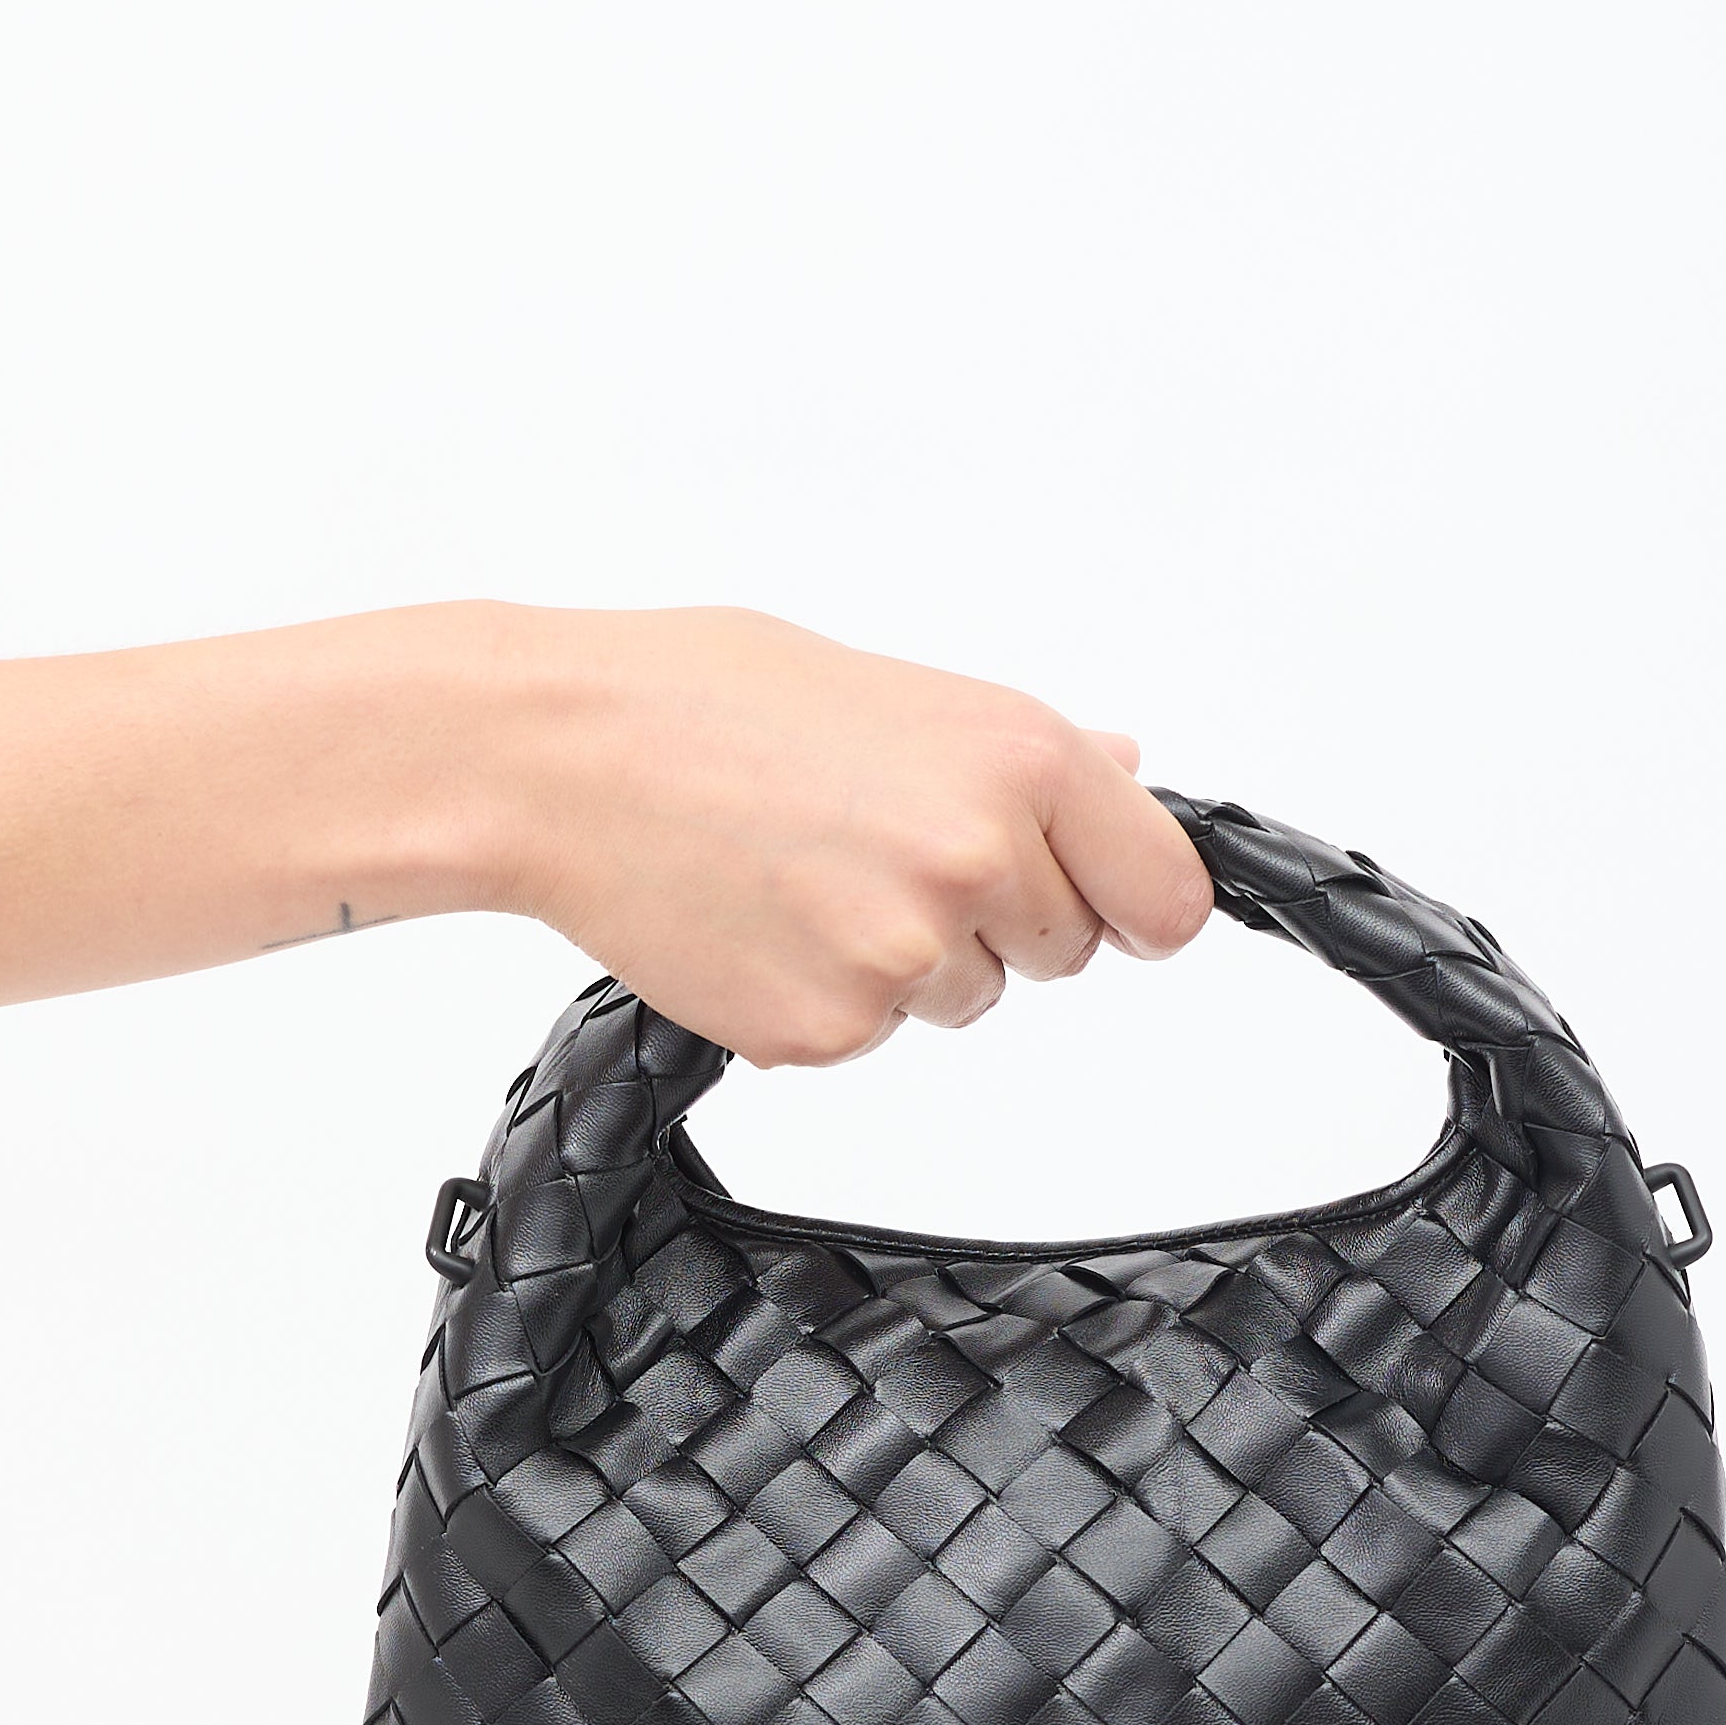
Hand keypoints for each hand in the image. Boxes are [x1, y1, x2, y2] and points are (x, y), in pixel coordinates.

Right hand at [481, 606, 1212, 1063]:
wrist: (560, 760)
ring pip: (964, 999)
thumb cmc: (706, 699)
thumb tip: (1123, 765)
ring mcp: (905, 958)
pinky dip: (825, 998)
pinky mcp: (830, 1032)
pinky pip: (872, 1037)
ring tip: (805, 874)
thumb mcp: (892, 688)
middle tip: (881, 852)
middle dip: (997, 921)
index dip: (1130, 903)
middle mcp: (980, 860)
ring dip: (907, 962)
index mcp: (1020, 761)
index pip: (1165, 896)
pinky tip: (760, 920)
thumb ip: (1021, 750)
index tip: (1101, 904)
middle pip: (1064, 954)